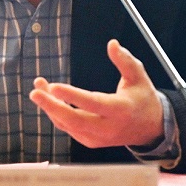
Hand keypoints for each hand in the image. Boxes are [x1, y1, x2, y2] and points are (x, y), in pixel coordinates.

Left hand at [29, 39, 162, 148]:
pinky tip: (49, 98)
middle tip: (35, 91)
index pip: (93, 104)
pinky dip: (56, 114)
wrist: (149, 129)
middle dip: (52, 106)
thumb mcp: (139, 76)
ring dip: (50, 107)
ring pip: (67, 125)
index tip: (54, 87)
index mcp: (121, 110)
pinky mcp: (90, 142)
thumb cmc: (142, 98)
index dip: (72, 96)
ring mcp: (98, 138)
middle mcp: (108, 128)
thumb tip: (112, 44)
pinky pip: (69, 128)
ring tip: (38, 87)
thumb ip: (125, 60)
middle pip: (74, 120)